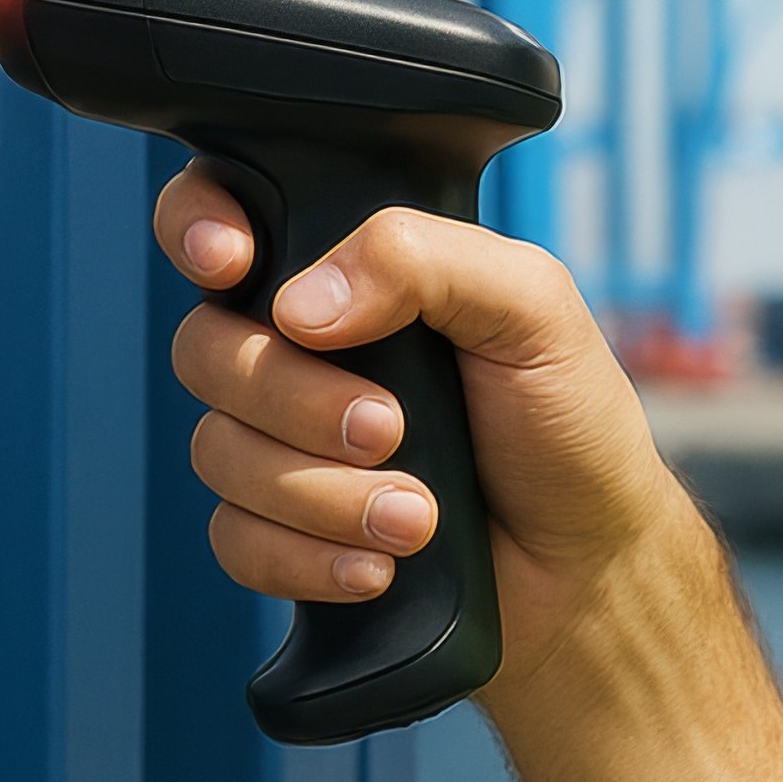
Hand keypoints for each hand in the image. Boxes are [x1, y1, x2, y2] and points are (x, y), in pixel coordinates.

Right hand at [154, 162, 694, 699]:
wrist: (585, 565)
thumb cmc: (567, 421)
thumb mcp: (532, 309)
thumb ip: (424, 260)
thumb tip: (299, 303)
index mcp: (354, 275)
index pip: (229, 215)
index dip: (197, 227)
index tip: (233, 264)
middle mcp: (303, 351)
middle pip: (204, 348)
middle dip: (290, 397)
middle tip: (390, 428)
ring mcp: (285, 443)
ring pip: (217, 451)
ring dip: (319, 494)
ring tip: (416, 518)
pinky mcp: (283, 532)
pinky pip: (234, 540)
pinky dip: (306, 558)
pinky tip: (377, 566)